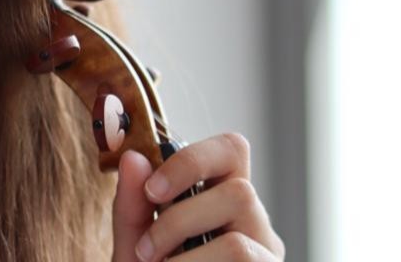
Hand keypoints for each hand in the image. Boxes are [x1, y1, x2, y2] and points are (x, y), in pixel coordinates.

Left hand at [111, 133, 284, 260]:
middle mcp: (255, 226)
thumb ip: (132, 205)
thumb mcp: (133, 245)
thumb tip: (134, 158)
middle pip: (241, 192)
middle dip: (180, 219)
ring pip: (241, 243)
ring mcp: (268, 260)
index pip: (232, 150)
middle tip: (145, 250)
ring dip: (186, 259)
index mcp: (223, 200)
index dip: (195, 158)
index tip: (153, 190)